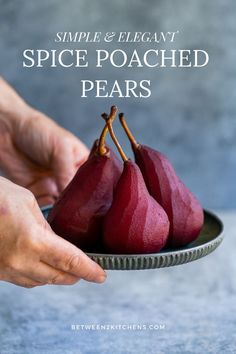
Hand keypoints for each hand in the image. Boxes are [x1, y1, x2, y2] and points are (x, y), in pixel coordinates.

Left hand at [0, 77, 88, 205]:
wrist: (8, 131)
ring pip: (64, 204)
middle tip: (80, 211)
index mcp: (81, 162)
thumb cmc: (39, 131)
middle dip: (79, 204)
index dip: (94, 192)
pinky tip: (52, 213)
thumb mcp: (60, 148)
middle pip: (79, 196)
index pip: (93, 180)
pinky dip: (49, 211)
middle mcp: (70, 176)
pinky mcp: (38, 192)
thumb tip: (75, 197)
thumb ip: (68, 173)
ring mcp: (54, 185)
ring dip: (65, 209)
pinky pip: (47, 206)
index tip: (96, 202)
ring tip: (67, 214)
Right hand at [0, 177, 105, 287]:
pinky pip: (22, 279)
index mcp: (32, 240)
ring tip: (67, 268)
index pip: (70, 261)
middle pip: (57, 276)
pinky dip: (37, 275)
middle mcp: (19, 260)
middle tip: (87, 270)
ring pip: (39, 281)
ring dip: (56, 276)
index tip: (101, 276)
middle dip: (75, 275)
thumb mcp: (28, 203)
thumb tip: (55, 241)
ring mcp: (5, 269)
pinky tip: (42, 266)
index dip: (89, 270)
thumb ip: (45, 226)